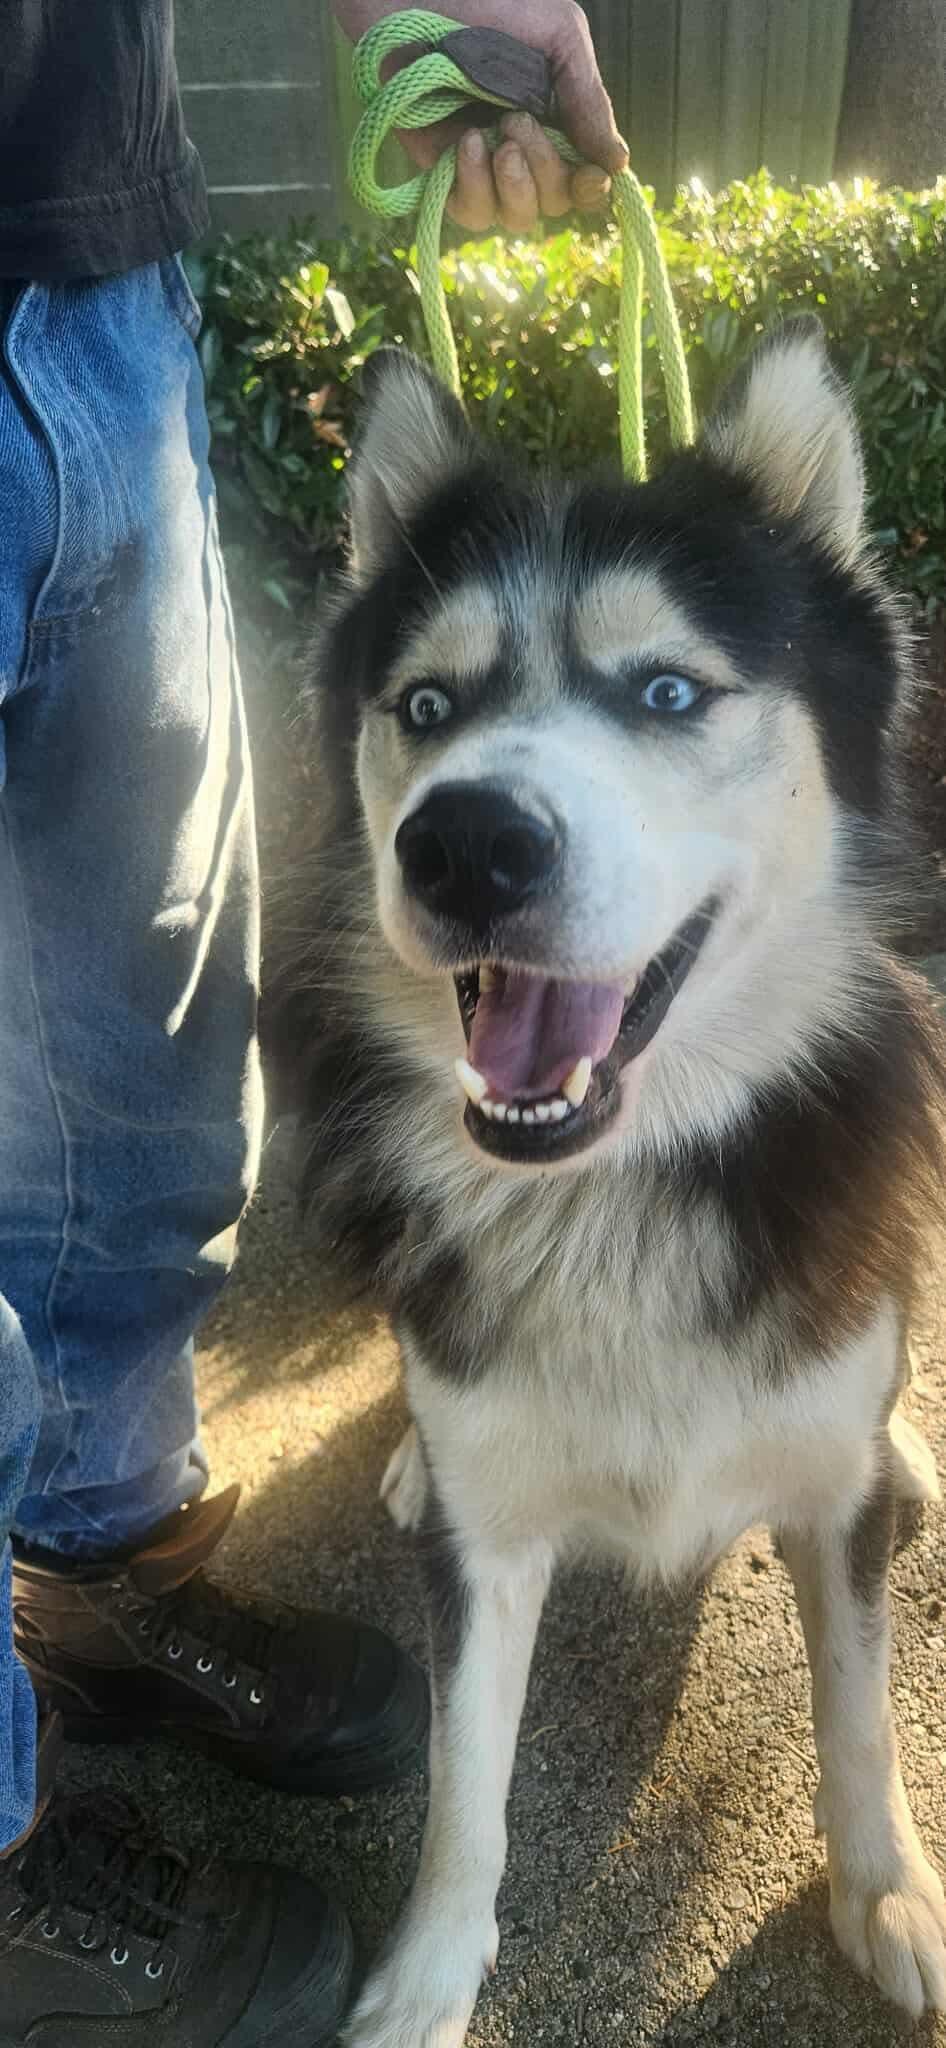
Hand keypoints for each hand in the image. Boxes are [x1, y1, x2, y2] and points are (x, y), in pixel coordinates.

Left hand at [333, 0, 627, 231]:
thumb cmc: (491, 2)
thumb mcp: (559, 36)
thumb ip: (588, 99)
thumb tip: (619, 164)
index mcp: (558, 118)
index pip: (583, 181)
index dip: (589, 188)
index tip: (588, 175)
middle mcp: (523, 149)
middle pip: (554, 202)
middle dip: (545, 170)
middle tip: (517, 120)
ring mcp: (483, 165)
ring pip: (516, 217)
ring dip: (515, 183)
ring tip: (495, 134)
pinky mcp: (442, 172)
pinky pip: (471, 212)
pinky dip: (475, 186)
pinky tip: (467, 144)